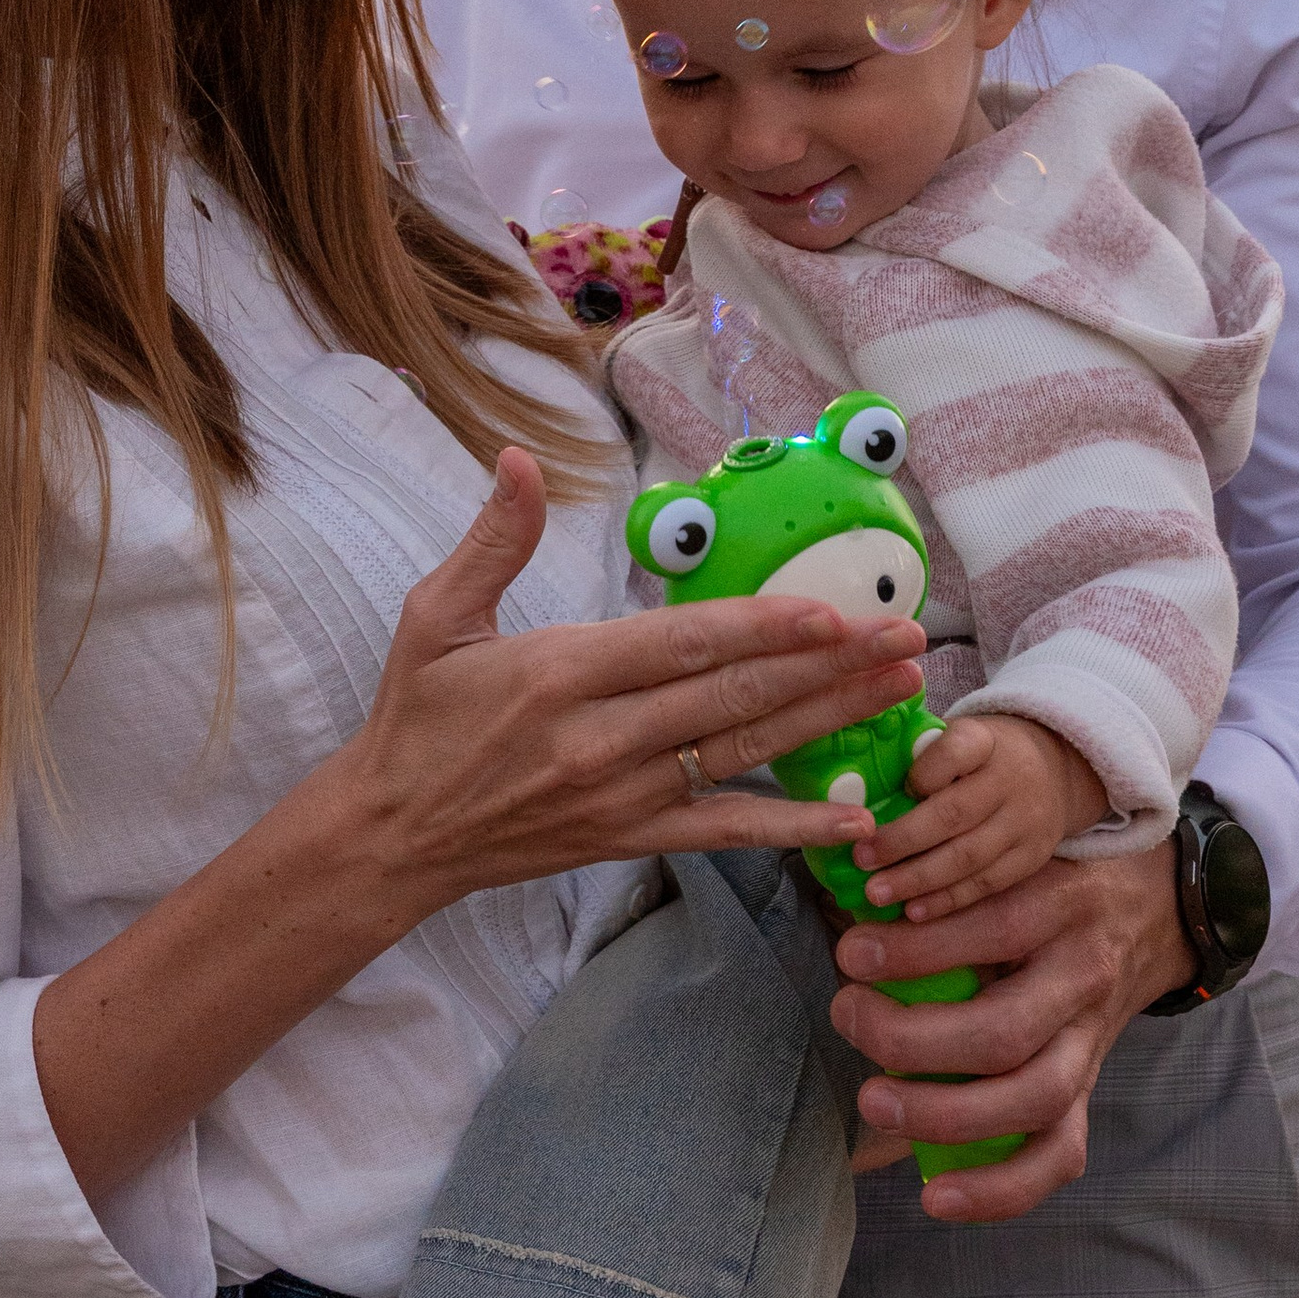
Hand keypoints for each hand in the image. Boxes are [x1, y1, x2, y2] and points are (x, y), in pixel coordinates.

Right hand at [355, 450, 930, 915]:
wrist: (392, 834)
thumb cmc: (416, 718)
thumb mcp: (434, 618)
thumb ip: (494, 540)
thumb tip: (519, 459)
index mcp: (559, 673)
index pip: (681, 647)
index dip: (761, 631)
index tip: (831, 612)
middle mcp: (601, 739)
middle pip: (734, 698)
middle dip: (829, 667)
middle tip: (906, 638)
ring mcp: (623, 796)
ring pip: (744, 753)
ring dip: (830, 722)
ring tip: (900, 690)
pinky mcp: (631, 838)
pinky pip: (725, 832)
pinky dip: (791, 826)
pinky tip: (855, 814)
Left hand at [833, 841, 1196, 1224]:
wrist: (1153, 913)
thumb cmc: (1053, 886)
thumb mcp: (1016, 863)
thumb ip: (953, 890)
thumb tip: (858, 926)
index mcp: (1062, 909)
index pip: (992, 932)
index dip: (914, 951)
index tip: (852, 955)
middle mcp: (1082, 980)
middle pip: (1004, 1033)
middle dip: (913, 1041)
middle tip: (848, 1017)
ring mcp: (1089, 1045)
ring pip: (1033, 1100)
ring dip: (945, 1115)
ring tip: (875, 1103)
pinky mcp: (1088, 1093)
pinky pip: (1056, 1157)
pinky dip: (998, 1189)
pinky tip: (936, 1198)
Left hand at [848, 713, 1107, 920]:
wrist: (1052, 769)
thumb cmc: (980, 757)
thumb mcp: (958, 738)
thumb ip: (918, 757)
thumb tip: (850, 790)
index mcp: (985, 740)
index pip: (956, 749)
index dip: (924, 772)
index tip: (897, 788)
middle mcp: (1010, 779)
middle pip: (955, 813)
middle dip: (904, 840)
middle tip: (861, 859)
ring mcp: (1025, 822)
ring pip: (968, 856)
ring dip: (918, 879)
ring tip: (877, 893)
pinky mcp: (1031, 857)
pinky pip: (986, 884)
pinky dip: (947, 900)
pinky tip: (914, 911)